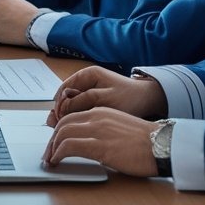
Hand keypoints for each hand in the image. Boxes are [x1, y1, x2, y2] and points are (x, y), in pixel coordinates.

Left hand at [43, 107, 161, 176]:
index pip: (71, 117)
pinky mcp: (99, 146)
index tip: (54, 142)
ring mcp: (97, 130)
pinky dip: (58, 153)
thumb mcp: (119, 129)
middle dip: (51, 139)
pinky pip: (69, 146)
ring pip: (62, 133)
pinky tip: (57, 161)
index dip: (58, 131)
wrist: (162, 145)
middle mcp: (96, 117)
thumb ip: (102, 131)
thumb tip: (88, 145)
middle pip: (63, 124)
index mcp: (101, 112)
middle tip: (48, 152)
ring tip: (50, 159)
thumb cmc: (146, 142)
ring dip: (52, 148)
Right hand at [47, 66, 166, 126]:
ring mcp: (89, 89)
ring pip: (71, 103)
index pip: (64, 90)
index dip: (59, 106)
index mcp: (87, 74)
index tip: (57, 121)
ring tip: (62, 130)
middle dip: (60, 112)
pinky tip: (74, 127)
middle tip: (55, 128)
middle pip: (65, 96)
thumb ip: (82, 100)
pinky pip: (80, 107)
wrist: (149, 100)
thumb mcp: (104, 99)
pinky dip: (76, 117)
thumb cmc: (130, 98)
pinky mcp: (94, 99)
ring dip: (67, 116)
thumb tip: (63, 107)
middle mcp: (86, 80)